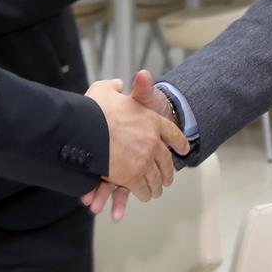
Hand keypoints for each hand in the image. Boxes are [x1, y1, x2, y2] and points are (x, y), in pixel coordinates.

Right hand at [83, 70, 184, 208]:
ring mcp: (143, 160)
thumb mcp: (109, 89)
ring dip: (156, 186)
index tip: (185, 149)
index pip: (172, 132)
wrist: (86, 127)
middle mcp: (151, 141)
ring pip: (156, 178)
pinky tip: (145, 195)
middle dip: (167, 171)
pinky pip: (142, 189)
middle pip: (166, 161)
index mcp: (151, 120)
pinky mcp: (131, 177)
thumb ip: (127, 86)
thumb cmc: (96, 108)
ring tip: (156, 190)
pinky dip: (144, 193)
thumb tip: (141, 76)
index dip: (179, 142)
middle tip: (167, 178)